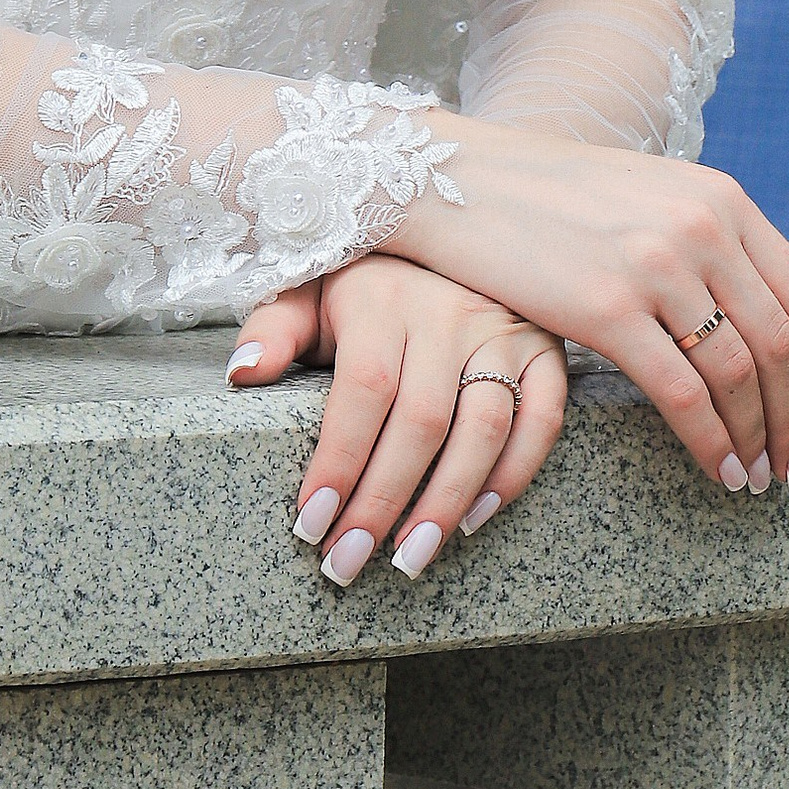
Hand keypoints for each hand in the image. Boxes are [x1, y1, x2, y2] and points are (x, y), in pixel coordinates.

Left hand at [228, 260, 566, 587]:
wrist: (441, 227)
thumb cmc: (362, 277)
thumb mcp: (307, 288)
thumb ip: (272, 329)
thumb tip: (244, 373)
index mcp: (383, 299)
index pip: (363, 390)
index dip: (339, 461)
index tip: (311, 523)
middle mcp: (447, 312)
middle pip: (421, 420)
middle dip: (382, 502)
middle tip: (348, 561)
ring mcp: (502, 329)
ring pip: (484, 425)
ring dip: (447, 501)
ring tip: (409, 558)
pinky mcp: (543, 347)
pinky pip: (543, 416)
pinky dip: (515, 472)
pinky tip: (475, 517)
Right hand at [388, 129, 788, 501]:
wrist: (461, 179)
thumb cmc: (555, 200)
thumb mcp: (652, 196)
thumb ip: (710, 242)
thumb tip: (760, 321)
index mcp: (723, 198)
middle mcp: (702, 226)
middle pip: (781, 344)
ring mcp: (655, 265)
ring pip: (738, 373)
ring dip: (760, 438)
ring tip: (761, 478)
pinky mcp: (606, 307)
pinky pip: (682, 393)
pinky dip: (712, 443)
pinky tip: (720, 471)